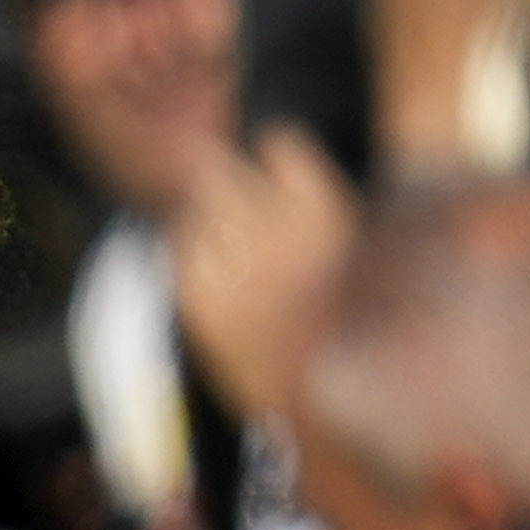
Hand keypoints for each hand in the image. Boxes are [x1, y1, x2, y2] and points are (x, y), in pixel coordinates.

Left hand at [172, 125, 360, 429]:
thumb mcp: (347, 241)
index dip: (270, 153)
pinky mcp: (197, 293)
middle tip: (221, 184)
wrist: (314, 385)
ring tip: (233, 242)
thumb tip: (269, 155)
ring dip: (206, 216)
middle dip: (217, 173)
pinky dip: (192, 249)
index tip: (269, 162)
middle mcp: (274, 229)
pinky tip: (218, 266)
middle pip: (219, 171)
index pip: (278, 145)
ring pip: (195, 211)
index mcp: (323, 210)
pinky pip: (181, 248)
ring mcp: (230, 261)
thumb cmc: (338, 310)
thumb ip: (307, 200)